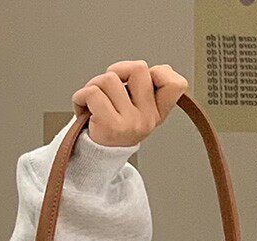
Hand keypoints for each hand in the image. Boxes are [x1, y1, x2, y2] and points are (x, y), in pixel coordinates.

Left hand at [71, 61, 187, 146]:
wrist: (97, 156)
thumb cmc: (114, 126)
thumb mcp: (138, 109)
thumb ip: (148, 87)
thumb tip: (158, 69)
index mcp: (157, 113)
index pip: (176, 85)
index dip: (160, 73)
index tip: (140, 82)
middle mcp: (148, 119)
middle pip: (138, 68)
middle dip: (117, 71)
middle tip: (108, 89)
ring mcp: (131, 124)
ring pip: (110, 79)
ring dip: (94, 85)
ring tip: (93, 102)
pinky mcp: (110, 126)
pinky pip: (92, 93)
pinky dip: (80, 97)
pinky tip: (83, 108)